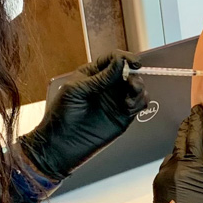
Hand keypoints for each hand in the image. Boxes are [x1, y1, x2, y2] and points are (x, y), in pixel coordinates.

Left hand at [19, 51, 146, 181]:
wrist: (61, 144)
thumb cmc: (62, 115)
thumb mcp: (76, 90)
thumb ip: (100, 78)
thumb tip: (120, 63)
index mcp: (94, 74)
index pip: (114, 59)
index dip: (125, 58)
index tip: (133, 62)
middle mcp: (108, 85)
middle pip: (129, 72)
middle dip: (134, 75)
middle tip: (132, 83)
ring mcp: (116, 100)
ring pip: (138, 87)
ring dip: (139, 89)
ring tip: (130, 97)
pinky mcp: (123, 116)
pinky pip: (139, 104)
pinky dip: (140, 102)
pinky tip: (129, 107)